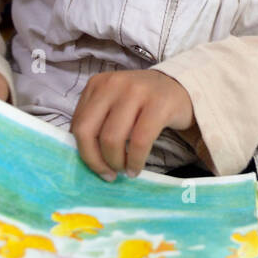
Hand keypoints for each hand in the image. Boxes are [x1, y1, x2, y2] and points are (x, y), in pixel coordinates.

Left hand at [71, 69, 194, 180]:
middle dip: (95, 160)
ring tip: (125, 170)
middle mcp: (113, 84)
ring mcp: (136, 91)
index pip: (77, 124)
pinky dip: (135, 161)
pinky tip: (136, 168)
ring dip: (117, 162)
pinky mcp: (158, 103)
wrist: (180, 88)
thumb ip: (97, 122)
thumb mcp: (114, 104)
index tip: (97, 168)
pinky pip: (139, 141)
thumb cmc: (143, 103)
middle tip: (109, 173)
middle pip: (88, 131)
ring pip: (112, 138)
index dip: (84, 153)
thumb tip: (82, 156)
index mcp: (97, 84)